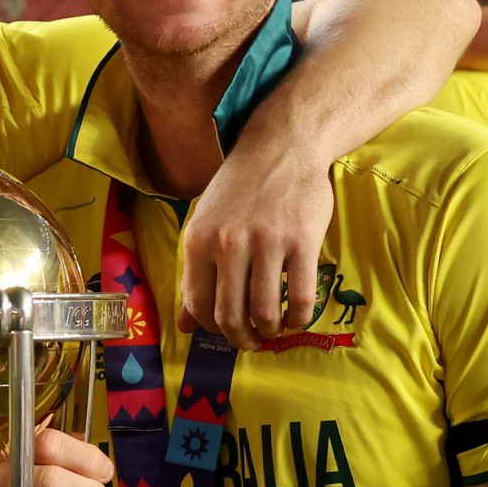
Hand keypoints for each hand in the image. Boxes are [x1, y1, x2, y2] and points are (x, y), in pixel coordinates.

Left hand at [180, 140, 333, 348]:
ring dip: (269, 331)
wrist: (282, 145)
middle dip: (241, 338)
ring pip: (264, 311)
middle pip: (230, 315)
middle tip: (251, 340)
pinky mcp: (302, 241)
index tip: (225, 330)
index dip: (211, 328)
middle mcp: (229, 243)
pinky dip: (299, 318)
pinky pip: (300, 296)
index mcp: (199, 240)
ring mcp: (267, 242)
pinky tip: (297, 317)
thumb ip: (195, 273)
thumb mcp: (205, 222)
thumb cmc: (240, 188)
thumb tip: (185, 325)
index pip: (198, 304)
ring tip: (273, 329)